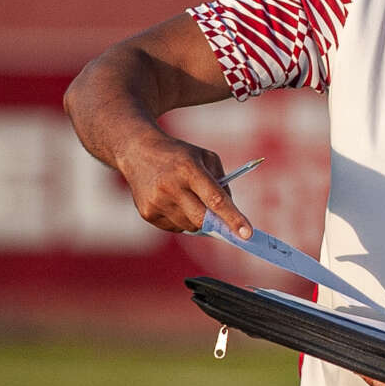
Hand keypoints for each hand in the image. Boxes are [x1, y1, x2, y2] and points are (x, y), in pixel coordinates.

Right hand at [113, 129, 253, 238]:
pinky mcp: (147, 213)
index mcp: (189, 169)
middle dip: (217, 224)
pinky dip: (182, 220)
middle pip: (202, 219)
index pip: (215, 199)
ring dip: (198, 220)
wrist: (137, 151)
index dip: (233, 218)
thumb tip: (231, 215)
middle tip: (227, 225)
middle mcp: (170, 186)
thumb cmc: (180, 155)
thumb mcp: (205, 158)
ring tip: (189, 199)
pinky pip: (175, 228)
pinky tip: (174, 202)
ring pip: (190, 226)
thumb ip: (222, 184)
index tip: (247, 234)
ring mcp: (156, 201)